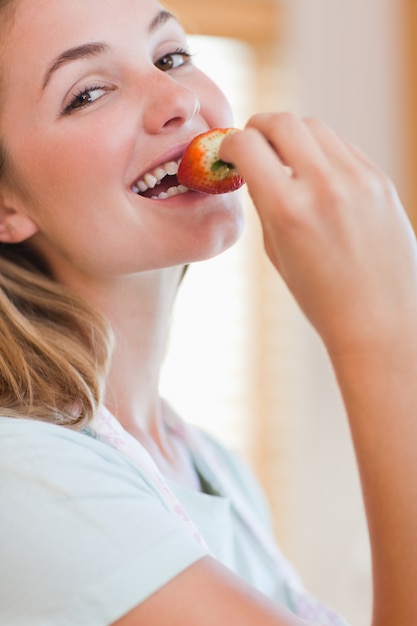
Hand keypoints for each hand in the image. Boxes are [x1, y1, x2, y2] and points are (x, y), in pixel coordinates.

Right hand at [220, 113, 416, 355]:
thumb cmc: (321, 297)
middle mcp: (324, 185)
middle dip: (259, 126)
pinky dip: (322, 153)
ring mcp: (359, 179)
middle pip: (283, 121)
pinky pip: (343, 148)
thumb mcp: (276, 252)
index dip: (230, 143)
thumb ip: (264, 203)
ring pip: (316, 128)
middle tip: (253, 143)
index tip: (228, 152)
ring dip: (292, 136)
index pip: (247, 145)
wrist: (379, 320)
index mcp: (288, 209)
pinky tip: (317, 177)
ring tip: (286, 161)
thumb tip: (255, 169)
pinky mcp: (381, 181)